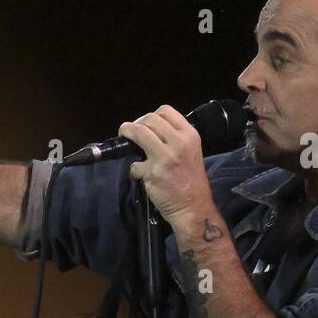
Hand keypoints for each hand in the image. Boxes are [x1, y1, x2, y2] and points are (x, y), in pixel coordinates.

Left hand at [118, 105, 213, 225]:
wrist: (193, 206)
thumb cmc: (191, 180)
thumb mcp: (191, 151)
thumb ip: (175, 138)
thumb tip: (149, 130)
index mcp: (190, 135)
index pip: (166, 111)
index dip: (150, 116)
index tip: (144, 125)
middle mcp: (179, 142)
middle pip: (149, 119)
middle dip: (135, 124)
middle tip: (129, 133)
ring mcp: (166, 157)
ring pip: (138, 132)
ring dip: (126, 134)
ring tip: (124, 140)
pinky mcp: (153, 172)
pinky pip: (134, 164)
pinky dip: (134, 170)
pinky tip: (141, 175)